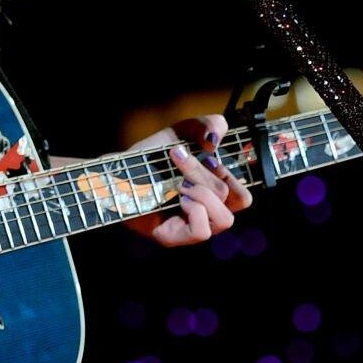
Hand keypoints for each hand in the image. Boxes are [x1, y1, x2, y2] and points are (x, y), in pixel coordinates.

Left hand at [122, 113, 252, 247]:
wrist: (117, 170)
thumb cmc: (151, 156)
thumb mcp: (182, 132)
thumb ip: (208, 124)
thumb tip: (215, 138)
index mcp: (213, 193)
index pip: (244, 197)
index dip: (235, 175)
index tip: (210, 157)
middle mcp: (206, 214)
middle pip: (235, 198)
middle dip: (206, 173)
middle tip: (179, 159)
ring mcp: (191, 228)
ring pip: (224, 219)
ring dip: (202, 192)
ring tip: (178, 183)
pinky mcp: (174, 238)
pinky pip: (202, 231)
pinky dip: (194, 209)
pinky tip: (176, 198)